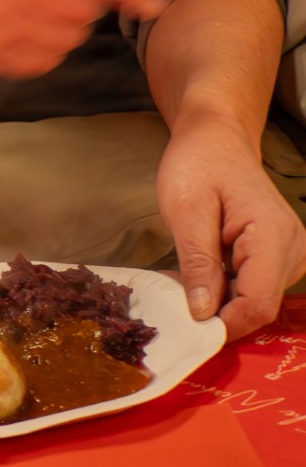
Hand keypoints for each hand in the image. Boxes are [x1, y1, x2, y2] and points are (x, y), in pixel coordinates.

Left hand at [159, 114, 305, 336]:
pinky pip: (255, 287)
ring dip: (220, 302)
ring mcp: (290, 254)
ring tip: (183, 284)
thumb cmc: (197, 164)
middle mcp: (293, 249)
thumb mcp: (185, 209)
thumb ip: (197, 262)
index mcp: (273, 236)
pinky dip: (226, 290)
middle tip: (174, 304)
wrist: (215, 138)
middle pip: (260, 306)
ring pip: (257, 300)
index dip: (224, 324)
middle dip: (218, 314)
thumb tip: (202, 312)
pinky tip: (199, 277)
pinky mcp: (279, 256)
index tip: (186, 328)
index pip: (258, 303)